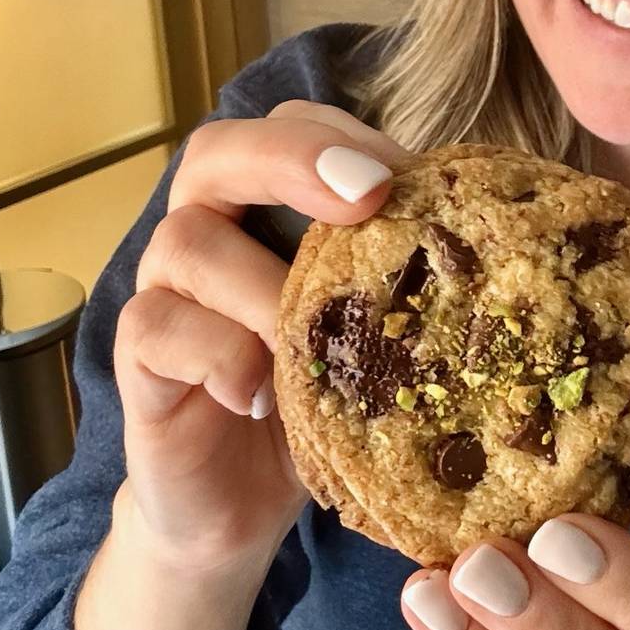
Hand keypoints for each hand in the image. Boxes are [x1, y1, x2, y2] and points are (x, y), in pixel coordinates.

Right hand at [114, 99, 409, 574]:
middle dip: (293, 160)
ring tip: (318, 348)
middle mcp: (208, 228)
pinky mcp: (138, 356)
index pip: (293, 127)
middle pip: (219, 153)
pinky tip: (263, 396)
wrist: (241, 502)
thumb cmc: (323, 398)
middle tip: (368, 196)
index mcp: (268, 205)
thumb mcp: (377, 330)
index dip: (345, 139)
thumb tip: (491, 239)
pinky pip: (157, 327)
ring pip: (189, 242)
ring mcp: (165, 288)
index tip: (410, 177)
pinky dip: (220, 355)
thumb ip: (406, 273)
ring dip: (267, 288)